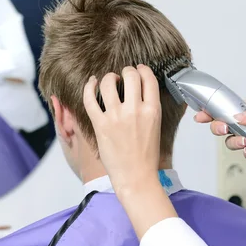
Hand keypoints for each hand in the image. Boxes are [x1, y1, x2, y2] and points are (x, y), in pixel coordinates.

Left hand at [83, 65, 161, 194]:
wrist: (136, 176)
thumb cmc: (147, 155)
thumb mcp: (157, 126)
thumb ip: (152, 107)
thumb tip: (148, 90)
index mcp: (152, 110)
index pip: (148, 78)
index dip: (142, 70)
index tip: (138, 70)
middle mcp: (135, 110)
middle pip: (130, 75)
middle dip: (126, 71)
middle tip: (123, 75)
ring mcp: (116, 117)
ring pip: (108, 83)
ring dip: (108, 77)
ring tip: (109, 81)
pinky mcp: (100, 124)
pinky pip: (90, 99)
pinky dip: (89, 87)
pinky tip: (91, 83)